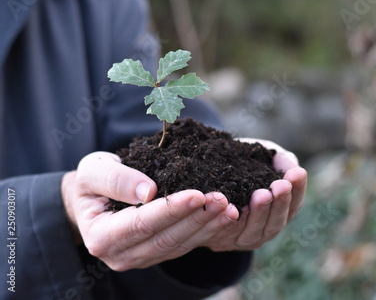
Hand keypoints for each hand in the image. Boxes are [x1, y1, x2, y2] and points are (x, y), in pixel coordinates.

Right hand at [61, 152, 238, 270]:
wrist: (93, 199)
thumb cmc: (91, 183)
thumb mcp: (92, 171)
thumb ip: (115, 179)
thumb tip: (148, 192)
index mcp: (102, 237)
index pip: (142, 224)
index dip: (171, 209)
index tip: (197, 194)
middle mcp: (122, 255)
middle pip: (166, 238)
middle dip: (197, 218)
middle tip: (223, 199)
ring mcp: (142, 258)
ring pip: (180, 244)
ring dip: (208, 226)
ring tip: (230, 208)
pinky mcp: (159, 253)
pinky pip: (186, 244)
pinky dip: (208, 230)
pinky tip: (226, 217)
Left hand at [202, 138, 306, 251]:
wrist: (204, 175)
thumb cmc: (241, 164)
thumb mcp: (262, 158)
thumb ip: (280, 160)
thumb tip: (292, 166)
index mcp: (279, 210)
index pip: (294, 203)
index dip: (298, 189)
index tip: (297, 173)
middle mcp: (264, 229)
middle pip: (276, 223)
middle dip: (280, 203)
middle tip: (280, 186)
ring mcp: (244, 239)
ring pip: (254, 232)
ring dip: (259, 214)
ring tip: (260, 194)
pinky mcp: (221, 242)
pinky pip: (226, 236)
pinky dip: (230, 223)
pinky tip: (231, 208)